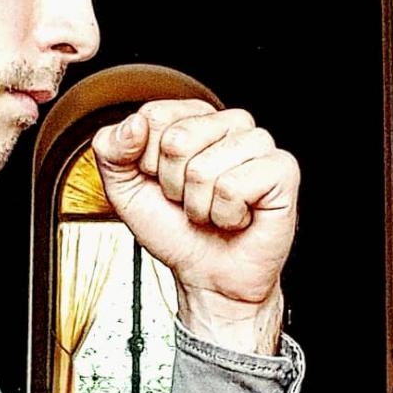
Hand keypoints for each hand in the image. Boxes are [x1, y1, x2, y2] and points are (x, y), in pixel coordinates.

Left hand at [91, 99, 298, 354]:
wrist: (209, 276)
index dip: (147, 162)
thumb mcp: (124, 190)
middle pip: (177, 140)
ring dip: (199, 205)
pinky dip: (226, 215)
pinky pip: (233, 187)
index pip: (153, 116)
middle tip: (190, 201)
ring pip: (203, 169)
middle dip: (173, 185)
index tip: (163, 183)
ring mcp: (259, 143)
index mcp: (194, 118)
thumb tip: (133, 124)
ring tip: (213, 211)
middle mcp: (229, 123)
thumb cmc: (175, 230)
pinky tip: (236, 217)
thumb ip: (110, 149)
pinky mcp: (282, 169)